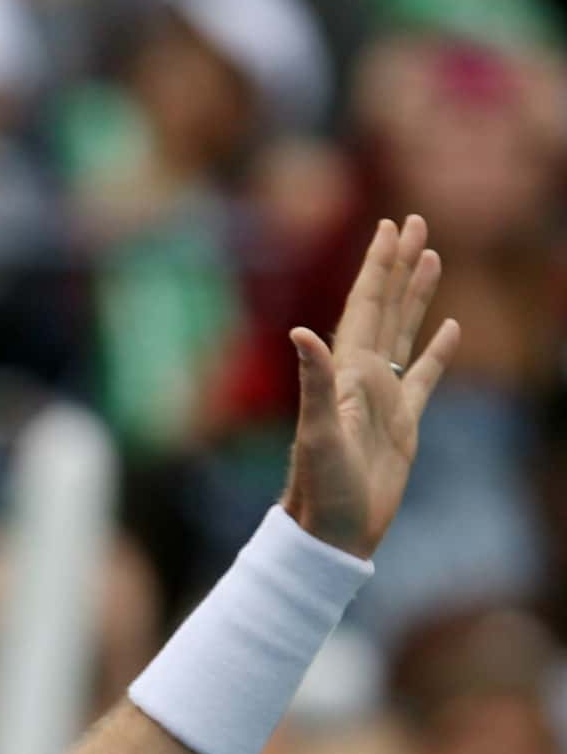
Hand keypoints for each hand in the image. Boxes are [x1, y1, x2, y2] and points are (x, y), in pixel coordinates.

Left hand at [281, 214, 460, 558]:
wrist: (330, 532)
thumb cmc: (320, 488)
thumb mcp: (318, 433)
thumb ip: (314, 382)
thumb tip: (300, 333)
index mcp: (346, 372)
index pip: (364, 305)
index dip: (378, 266)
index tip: (390, 226)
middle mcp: (363, 377)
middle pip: (386, 307)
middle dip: (399, 264)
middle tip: (413, 221)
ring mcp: (385, 398)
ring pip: (405, 332)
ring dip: (418, 295)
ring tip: (432, 257)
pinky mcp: (404, 423)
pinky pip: (425, 376)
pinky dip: (439, 350)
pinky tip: (453, 329)